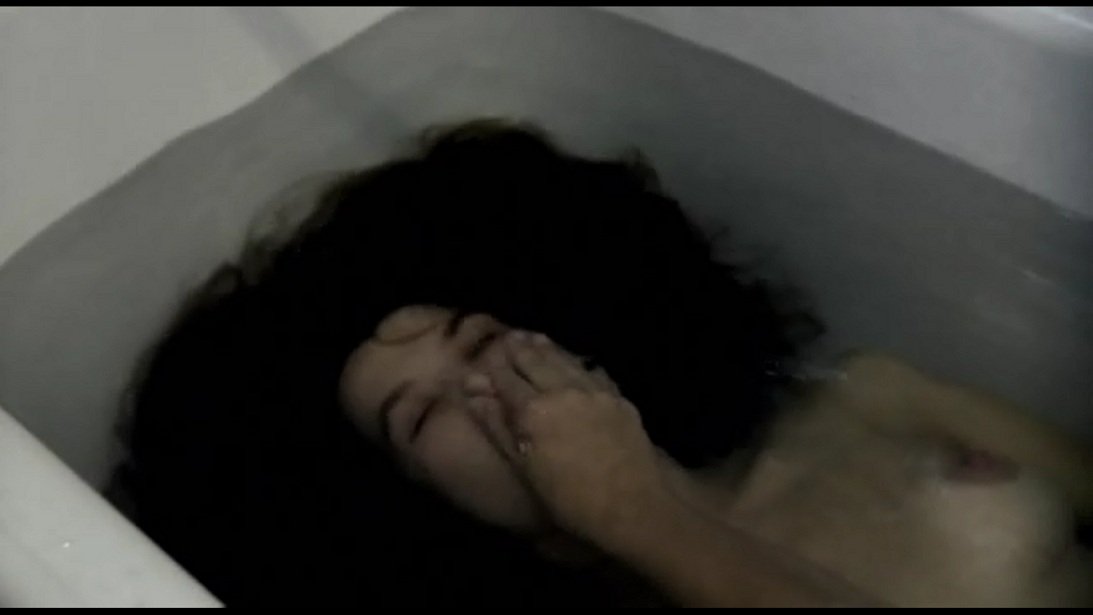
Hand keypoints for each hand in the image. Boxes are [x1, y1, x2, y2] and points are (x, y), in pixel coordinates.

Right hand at [463, 330, 672, 542]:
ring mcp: (594, 391)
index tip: (488, 353)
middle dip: (520, 348)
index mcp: (533, 410)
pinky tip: (575, 362)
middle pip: (536, 361)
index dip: (495, 365)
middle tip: (510, 336)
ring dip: (547, 348)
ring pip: (565, 360)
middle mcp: (562, 391)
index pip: (507, 378)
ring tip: (534, 338)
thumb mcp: (524, 467)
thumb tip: (473, 390)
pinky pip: (592, 372)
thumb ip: (497, 425)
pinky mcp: (618, 398)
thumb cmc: (569, 499)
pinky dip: (577, 363)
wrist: (633, 505)